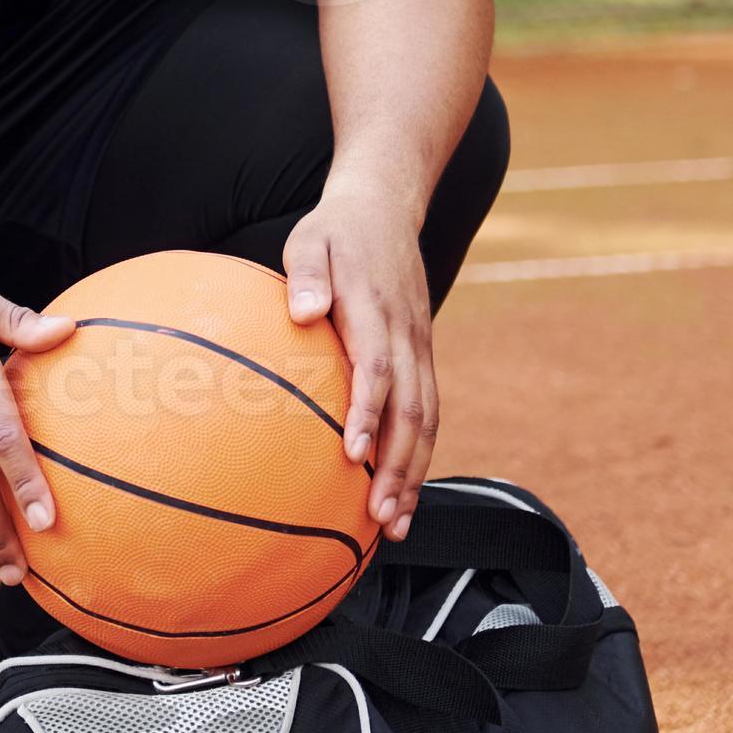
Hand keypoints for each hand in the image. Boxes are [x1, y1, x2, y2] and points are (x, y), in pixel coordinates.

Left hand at [282, 174, 437, 540]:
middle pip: (413, 410)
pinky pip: (426, 411)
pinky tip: (402, 491)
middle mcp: (407, 335)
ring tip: (395, 524)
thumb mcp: (310, 239)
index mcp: (377, 310)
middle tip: (378, 518)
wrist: (387, 208)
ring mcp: (420, 348)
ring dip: (415, 473)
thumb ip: (308, 274)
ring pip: (427, 419)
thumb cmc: (335, 231)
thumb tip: (304, 311)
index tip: (353, 455)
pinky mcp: (422, 357)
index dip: (368, 412)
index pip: (377, 367)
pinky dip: (418, 455)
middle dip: (400, 468)